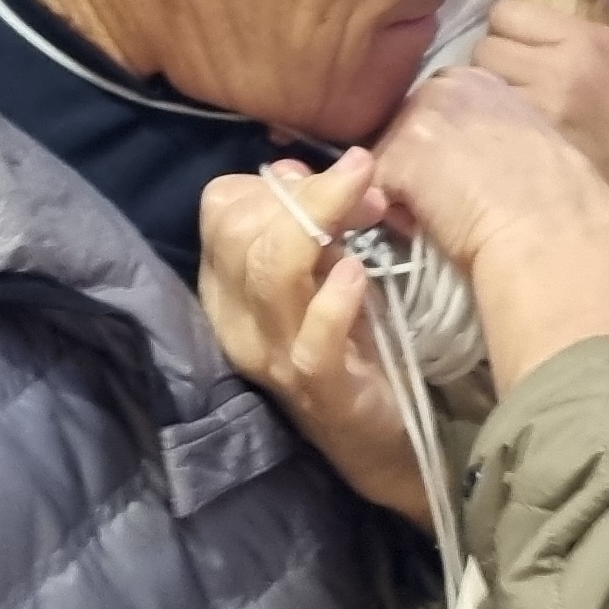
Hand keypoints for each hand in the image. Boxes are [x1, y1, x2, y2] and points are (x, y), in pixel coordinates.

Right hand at [197, 150, 429, 523]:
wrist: (386, 441)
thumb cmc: (355, 344)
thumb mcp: (324, 272)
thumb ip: (309, 221)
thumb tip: (305, 167)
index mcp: (228, 286)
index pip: (222, 207)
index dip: (278, 182)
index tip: (342, 179)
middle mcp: (238, 321)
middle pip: (240, 230)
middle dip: (306, 194)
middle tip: (366, 185)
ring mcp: (274, 359)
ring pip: (270, 273)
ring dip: (321, 224)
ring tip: (369, 205)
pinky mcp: (319, 391)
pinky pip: (312, 340)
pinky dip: (334, 301)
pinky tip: (357, 274)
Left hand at [371, 67, 608, 270]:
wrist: (555, 235)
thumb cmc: (561, 203)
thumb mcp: (531, 142)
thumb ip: (493, 133)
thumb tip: (470, 160)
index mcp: (484, 80)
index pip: (437, 108)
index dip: (443, 148)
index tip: (467, 178)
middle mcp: (447, 84)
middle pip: (405, 127)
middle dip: (417, 161)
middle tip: (454, 200)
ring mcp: (418, 117)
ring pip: (387, 157)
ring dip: (405, 188)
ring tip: (447, 216)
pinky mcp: (397, 156)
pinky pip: (378, 192)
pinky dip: (399, 217)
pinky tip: (435, 228)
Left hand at [470, 0, 608, 212]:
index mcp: (581, 41)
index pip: (506, 13)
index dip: (508, 21)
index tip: (521, 34)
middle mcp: (555, 74)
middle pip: (485, 48)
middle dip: (493, 54)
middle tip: (510, 65)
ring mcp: (540, 114)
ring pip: (480, 86)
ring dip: (487, 87)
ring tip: (506, 92)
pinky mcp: (533, 147)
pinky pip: (489, 121)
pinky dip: (491, 117)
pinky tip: (506, 121)